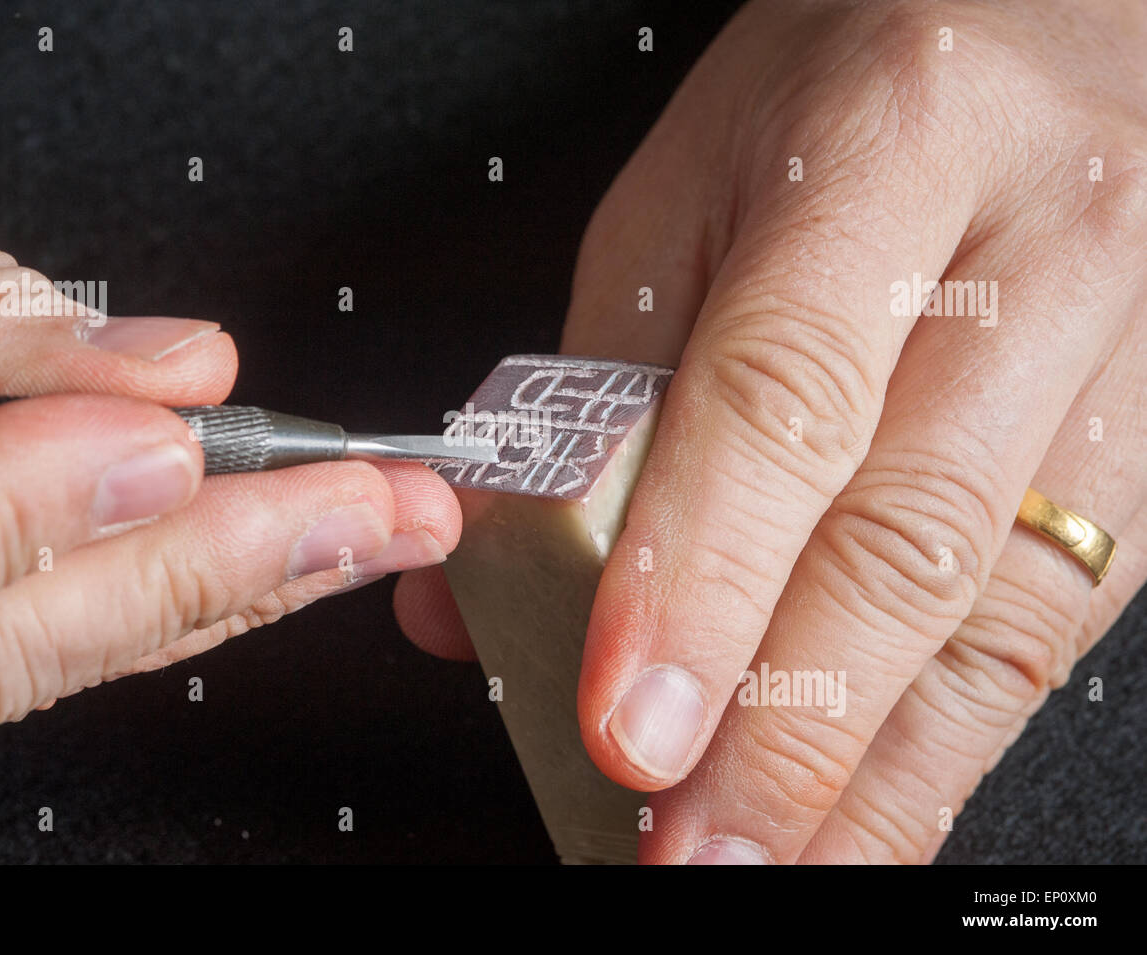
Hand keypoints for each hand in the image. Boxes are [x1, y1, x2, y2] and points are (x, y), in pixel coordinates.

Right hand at [0, 106, 459, 752]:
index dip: (17, 514)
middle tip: (371, 515)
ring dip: (211, 592)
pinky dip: (143, 580)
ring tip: (359, 534)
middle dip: (198, 575)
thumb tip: (149, 373)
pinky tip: (248, 543)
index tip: (167, 441)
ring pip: (13, 654)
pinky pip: (17, 621)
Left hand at [396, 0, 1146, 861]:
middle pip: (909, 532)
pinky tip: (878, 807)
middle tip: (692, 849)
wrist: (1052, 24)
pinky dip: (951, 734)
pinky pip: (1056, 618)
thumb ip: (591, 391)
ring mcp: (1127, 350)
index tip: (627, 724)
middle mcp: (1039, 253)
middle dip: (793, 725)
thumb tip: (484, 584)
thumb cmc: (849, 92)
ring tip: (780, 870)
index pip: (781, 395)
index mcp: (890, 149)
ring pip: (1005, 607)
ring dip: (881, 771)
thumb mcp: (684, 198)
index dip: (702, 580)